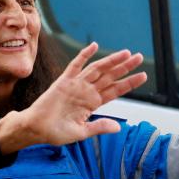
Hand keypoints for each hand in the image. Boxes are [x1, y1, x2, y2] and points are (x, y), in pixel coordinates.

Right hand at [0, 43, 147, 152]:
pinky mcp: (63, 81)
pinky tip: (94, 46)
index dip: (129, 83)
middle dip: (125, 67)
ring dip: (111, 61)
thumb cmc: (56, 132)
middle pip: (110, 76)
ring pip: (97, 69)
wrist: (36, 129)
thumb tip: (118, 128)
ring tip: (126, 53)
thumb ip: (99, 127)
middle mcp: (86, 91)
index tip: (143, 76)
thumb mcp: (82, 132)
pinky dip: (84, 55)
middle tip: (139, 57)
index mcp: (92, 103)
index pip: (115, 90)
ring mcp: (76, 85)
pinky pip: (75, 66)